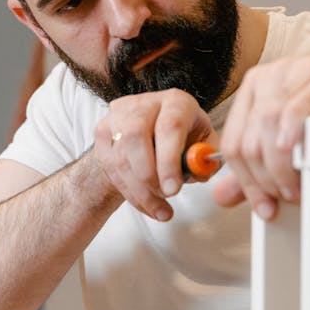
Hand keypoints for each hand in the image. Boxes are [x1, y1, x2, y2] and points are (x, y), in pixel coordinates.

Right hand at [93, 88, 213, 221]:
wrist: (154, 137)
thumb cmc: (184, 140)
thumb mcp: (204, 146)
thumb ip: (206, 160)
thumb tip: (199, 171)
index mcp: (176, 102)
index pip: (169, 127)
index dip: (169, 161)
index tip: (173, 190)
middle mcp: (145, 103)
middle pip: (136, 137)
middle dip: (149, 176)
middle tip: (164, 196)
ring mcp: (120, 115)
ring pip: (120, 156)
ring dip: (139, 189)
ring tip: (159, 207)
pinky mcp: (103, 130)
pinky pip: (110, 166)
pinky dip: (129, 191)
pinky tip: (144, 202)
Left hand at [214, 47, 309, 218]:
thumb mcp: (298, 139)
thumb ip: (260, 166)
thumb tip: (222, 195)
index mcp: (255, 90)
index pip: (233, 143)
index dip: (245, 182)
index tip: (265, 207)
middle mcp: (271, 77)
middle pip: (249, 138)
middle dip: (263, 179)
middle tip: (285, 200)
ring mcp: (299, 71)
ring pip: (269, 124)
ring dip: (280, 166)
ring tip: (296, 188)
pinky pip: (302, 103)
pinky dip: (293, 131)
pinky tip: (295, 151)